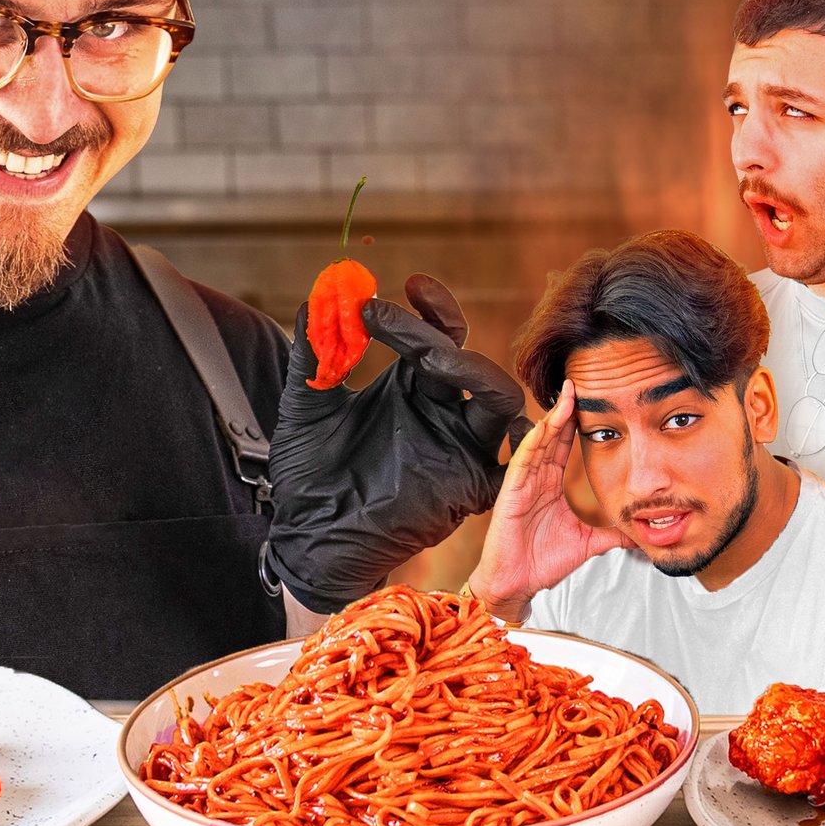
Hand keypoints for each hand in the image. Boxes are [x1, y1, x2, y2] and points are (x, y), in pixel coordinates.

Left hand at [262, 275, 529, 614]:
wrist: (310, 538)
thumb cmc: (310, 477)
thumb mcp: (305, 408)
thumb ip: (314, 355)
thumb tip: (316, 298)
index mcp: (412, 388)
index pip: (440, 335)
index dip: (434, 307)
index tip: (409, 286)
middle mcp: (442, 413)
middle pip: (464, 361)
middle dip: (436, 334)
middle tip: (393, 321)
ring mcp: (458, 449)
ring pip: (499, 400)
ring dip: (476, 372)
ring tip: (433, 360)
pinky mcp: (467, 489)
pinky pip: (509, 466)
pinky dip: (519, 445)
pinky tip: (502, 426)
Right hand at [469, 382, 629, 619]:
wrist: (519, 584)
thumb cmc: (544, 562)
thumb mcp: (588, 543)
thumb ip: (612, 535)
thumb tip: (640, 535)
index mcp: (551, 486)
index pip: (564, 447)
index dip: (575, 423)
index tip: (592, 401)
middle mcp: (536, 480)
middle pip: (551, 437)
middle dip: (564, 411)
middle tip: (577, 384)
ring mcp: (522, 486)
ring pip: (537, 444)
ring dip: (550, 420)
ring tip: (565, 397)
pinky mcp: (510, 495)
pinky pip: (522, 464)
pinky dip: (532, 444)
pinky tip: (543, 427)